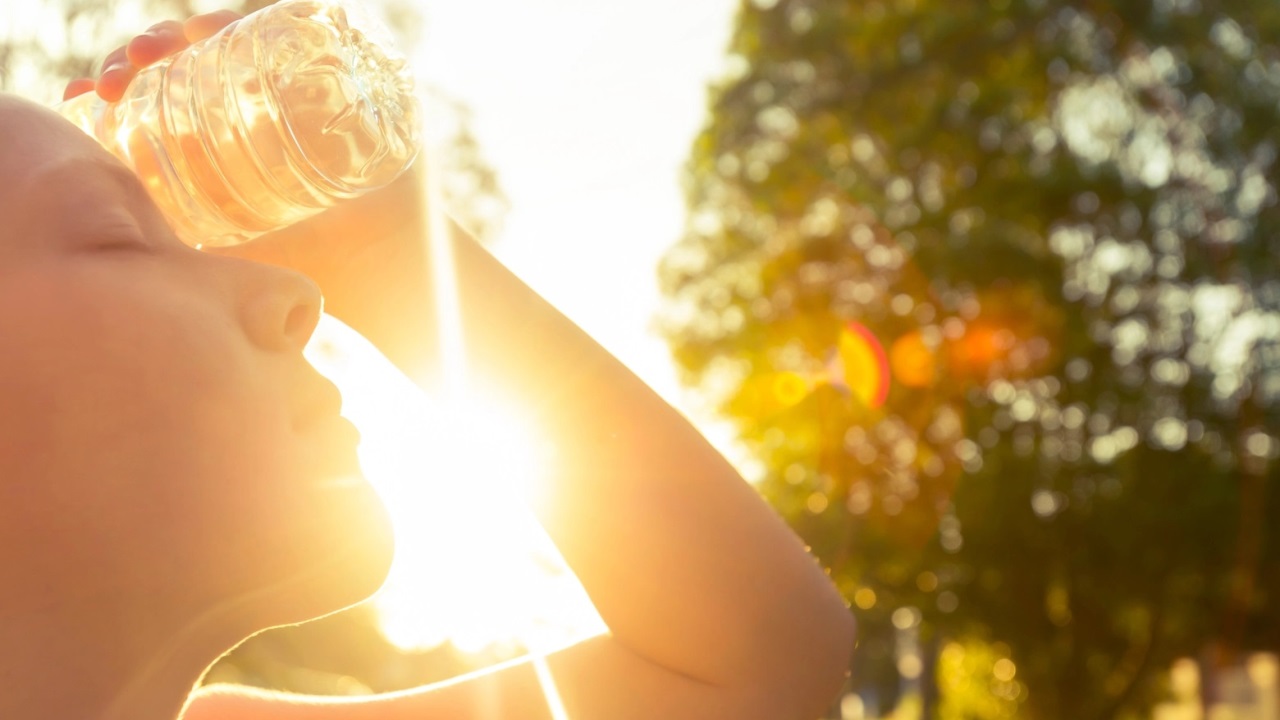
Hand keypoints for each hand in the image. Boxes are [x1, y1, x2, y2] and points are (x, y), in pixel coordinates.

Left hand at [65, 7, 436, 376]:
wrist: (378, 262)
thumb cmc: (303, 266)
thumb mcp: (216, 252)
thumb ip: (167, 245)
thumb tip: (106, 243)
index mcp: (219, 138)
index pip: (159, 96)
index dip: (119, 87)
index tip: (89, 98)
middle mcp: (252, 104)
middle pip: (189, 59)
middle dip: (144, 55)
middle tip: (119, 78)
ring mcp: (296, 87)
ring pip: (235, 37)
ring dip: (191, 30)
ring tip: (162, 46)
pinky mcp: (343, 76)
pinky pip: (308, 26)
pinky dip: (278, 13)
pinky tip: (232, 26)